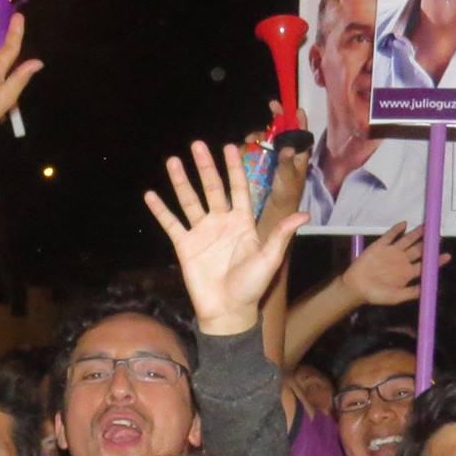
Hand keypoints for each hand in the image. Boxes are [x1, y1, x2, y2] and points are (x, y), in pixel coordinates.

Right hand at [144, 141, 306, 334]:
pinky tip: (150, 194)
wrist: (228, 311)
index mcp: (243, 223)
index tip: (230, 146)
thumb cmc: (252, 286)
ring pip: (189, 200)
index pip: (238, 188)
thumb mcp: (270, 258)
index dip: (234, 168)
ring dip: (180, 181)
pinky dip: (160, 210)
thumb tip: (305, 213)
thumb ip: (282, 233)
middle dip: (205, 166)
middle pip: (212, 188)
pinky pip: (171, 223)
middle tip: (197, 144)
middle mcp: (221, 222)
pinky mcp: (184, 245)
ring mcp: (201, 232)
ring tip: (172, 160)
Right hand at [340, 222, 439, 304]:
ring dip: (416, 234)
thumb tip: (430, 288)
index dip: (436, 260)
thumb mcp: (396, 297)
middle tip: (438, 235)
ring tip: (426, 227)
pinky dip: (397, 230)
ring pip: (407, 240)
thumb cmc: (376, 295)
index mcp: (407, 273)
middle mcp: (402, 261)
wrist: (356, 287)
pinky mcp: (380, 246)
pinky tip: (404, 224)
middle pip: (418, 249)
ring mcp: (391, 252)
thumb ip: (412, 292)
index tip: (447, 255)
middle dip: (428, 243)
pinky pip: (390, 236)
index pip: (425, 265)